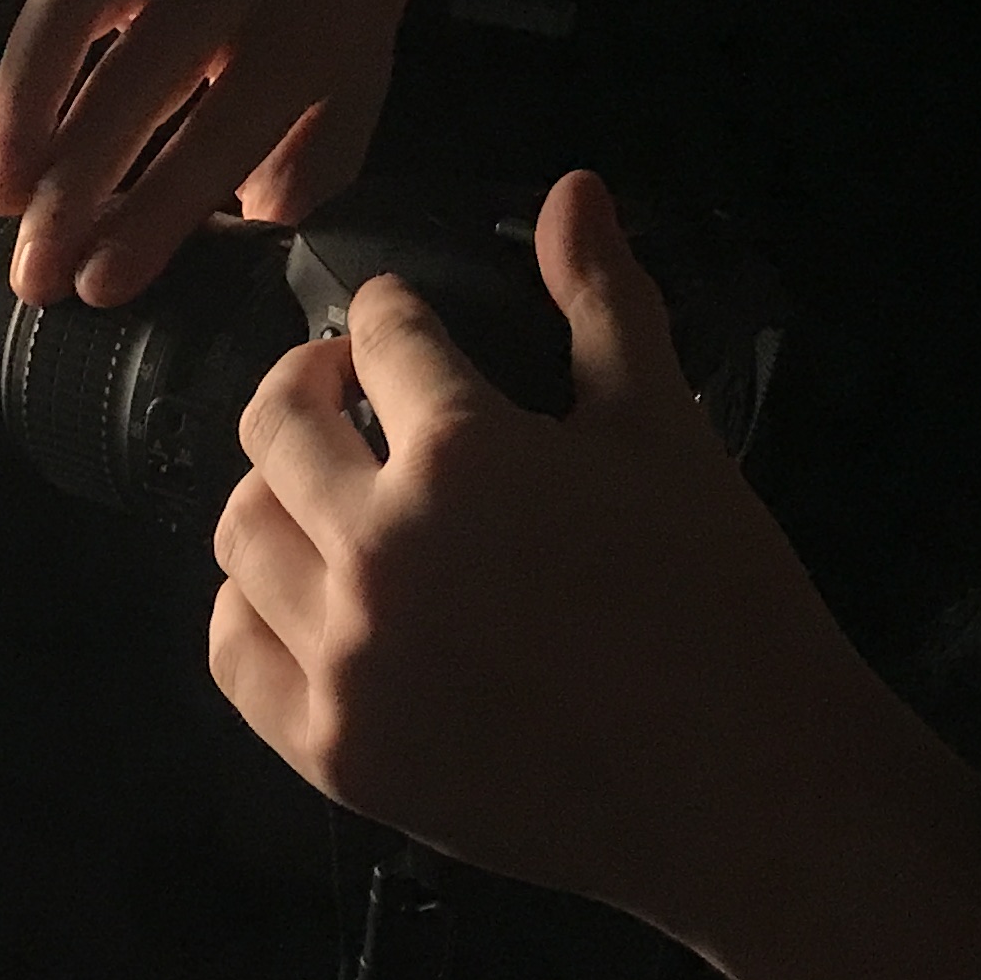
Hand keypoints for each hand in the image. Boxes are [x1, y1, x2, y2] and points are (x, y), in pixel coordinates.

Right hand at [0, 0, 443, 307]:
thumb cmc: (324, 40)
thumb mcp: (343, 118)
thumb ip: (290, 187)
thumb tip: (210, 267)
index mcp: (299, 27)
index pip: (221, 128)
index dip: (155, 212)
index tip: (99, 284)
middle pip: (138, 67)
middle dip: (77, 174)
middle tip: (35, 262)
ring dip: (20, 96)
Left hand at [206, 170, 882, 928]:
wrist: (746, 790)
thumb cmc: (717, 600)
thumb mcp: (664, 434)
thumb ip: (604, 305)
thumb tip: (573, 189)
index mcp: (461, 456)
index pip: (383, 338)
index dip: (392, 315)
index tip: (402, 326)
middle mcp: (377, 551)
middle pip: (277, 427)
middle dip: (311, 385)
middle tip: (351, 391)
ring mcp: (345, 659)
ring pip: (240, 536)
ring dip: (275, 491)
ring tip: (329, 490)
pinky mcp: (334, 751)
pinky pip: (235, 653)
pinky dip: (250, 608)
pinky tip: (305, 590)